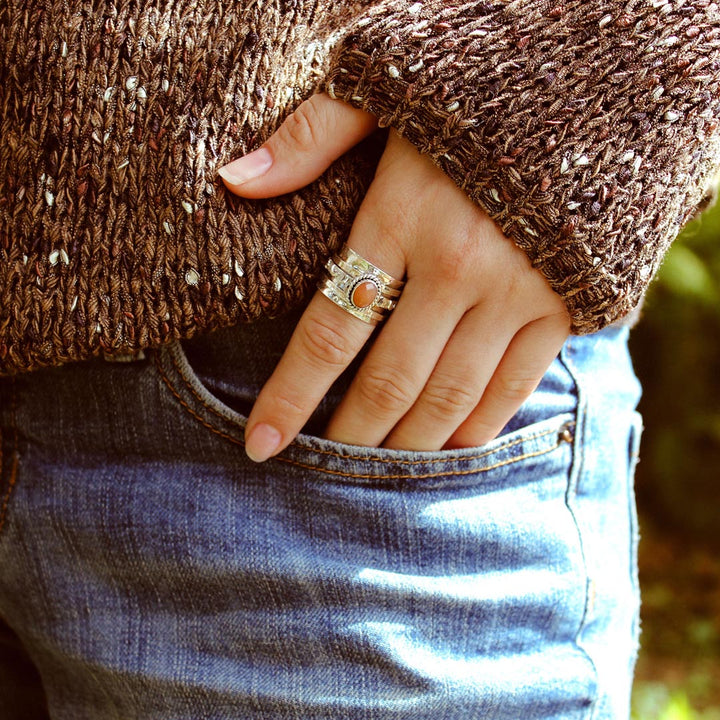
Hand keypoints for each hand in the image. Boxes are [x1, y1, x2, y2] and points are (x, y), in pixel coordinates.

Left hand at [218, 93, 570, 459]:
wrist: (602, 82)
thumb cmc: (476, 92)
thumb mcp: (384, 91)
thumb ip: (309, 139)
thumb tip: (233, 180)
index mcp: (404, 215)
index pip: (331, 329)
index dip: (291, 395)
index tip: (261, 442)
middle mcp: (459, 265)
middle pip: (389, 380)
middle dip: (349, 436)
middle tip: (320, 469)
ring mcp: (518, 291)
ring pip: (449, 398)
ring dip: (407, 445)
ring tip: (374, 471)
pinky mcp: (564, 306)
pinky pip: (512, 388)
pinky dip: (475, 428)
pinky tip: (446, 449)